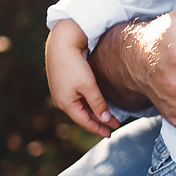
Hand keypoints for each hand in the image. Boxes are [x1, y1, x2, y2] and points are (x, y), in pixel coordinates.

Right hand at [44, 21, 116, 136]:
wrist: (61, 42)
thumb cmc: (74, 64)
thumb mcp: (88, 85)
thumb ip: (98, 104)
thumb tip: (106, 120)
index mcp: (66, 104)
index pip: (85, 122)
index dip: (99, 128)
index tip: (112, 133)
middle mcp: (61, 101)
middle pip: (83, 116)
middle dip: (98, 121)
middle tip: (114, 126)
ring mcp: (61, 92)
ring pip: (81, 107)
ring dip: (94, 112)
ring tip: (108, 116)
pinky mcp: (64, 84)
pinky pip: (78, 99)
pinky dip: (89, 103)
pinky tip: (97, 103)